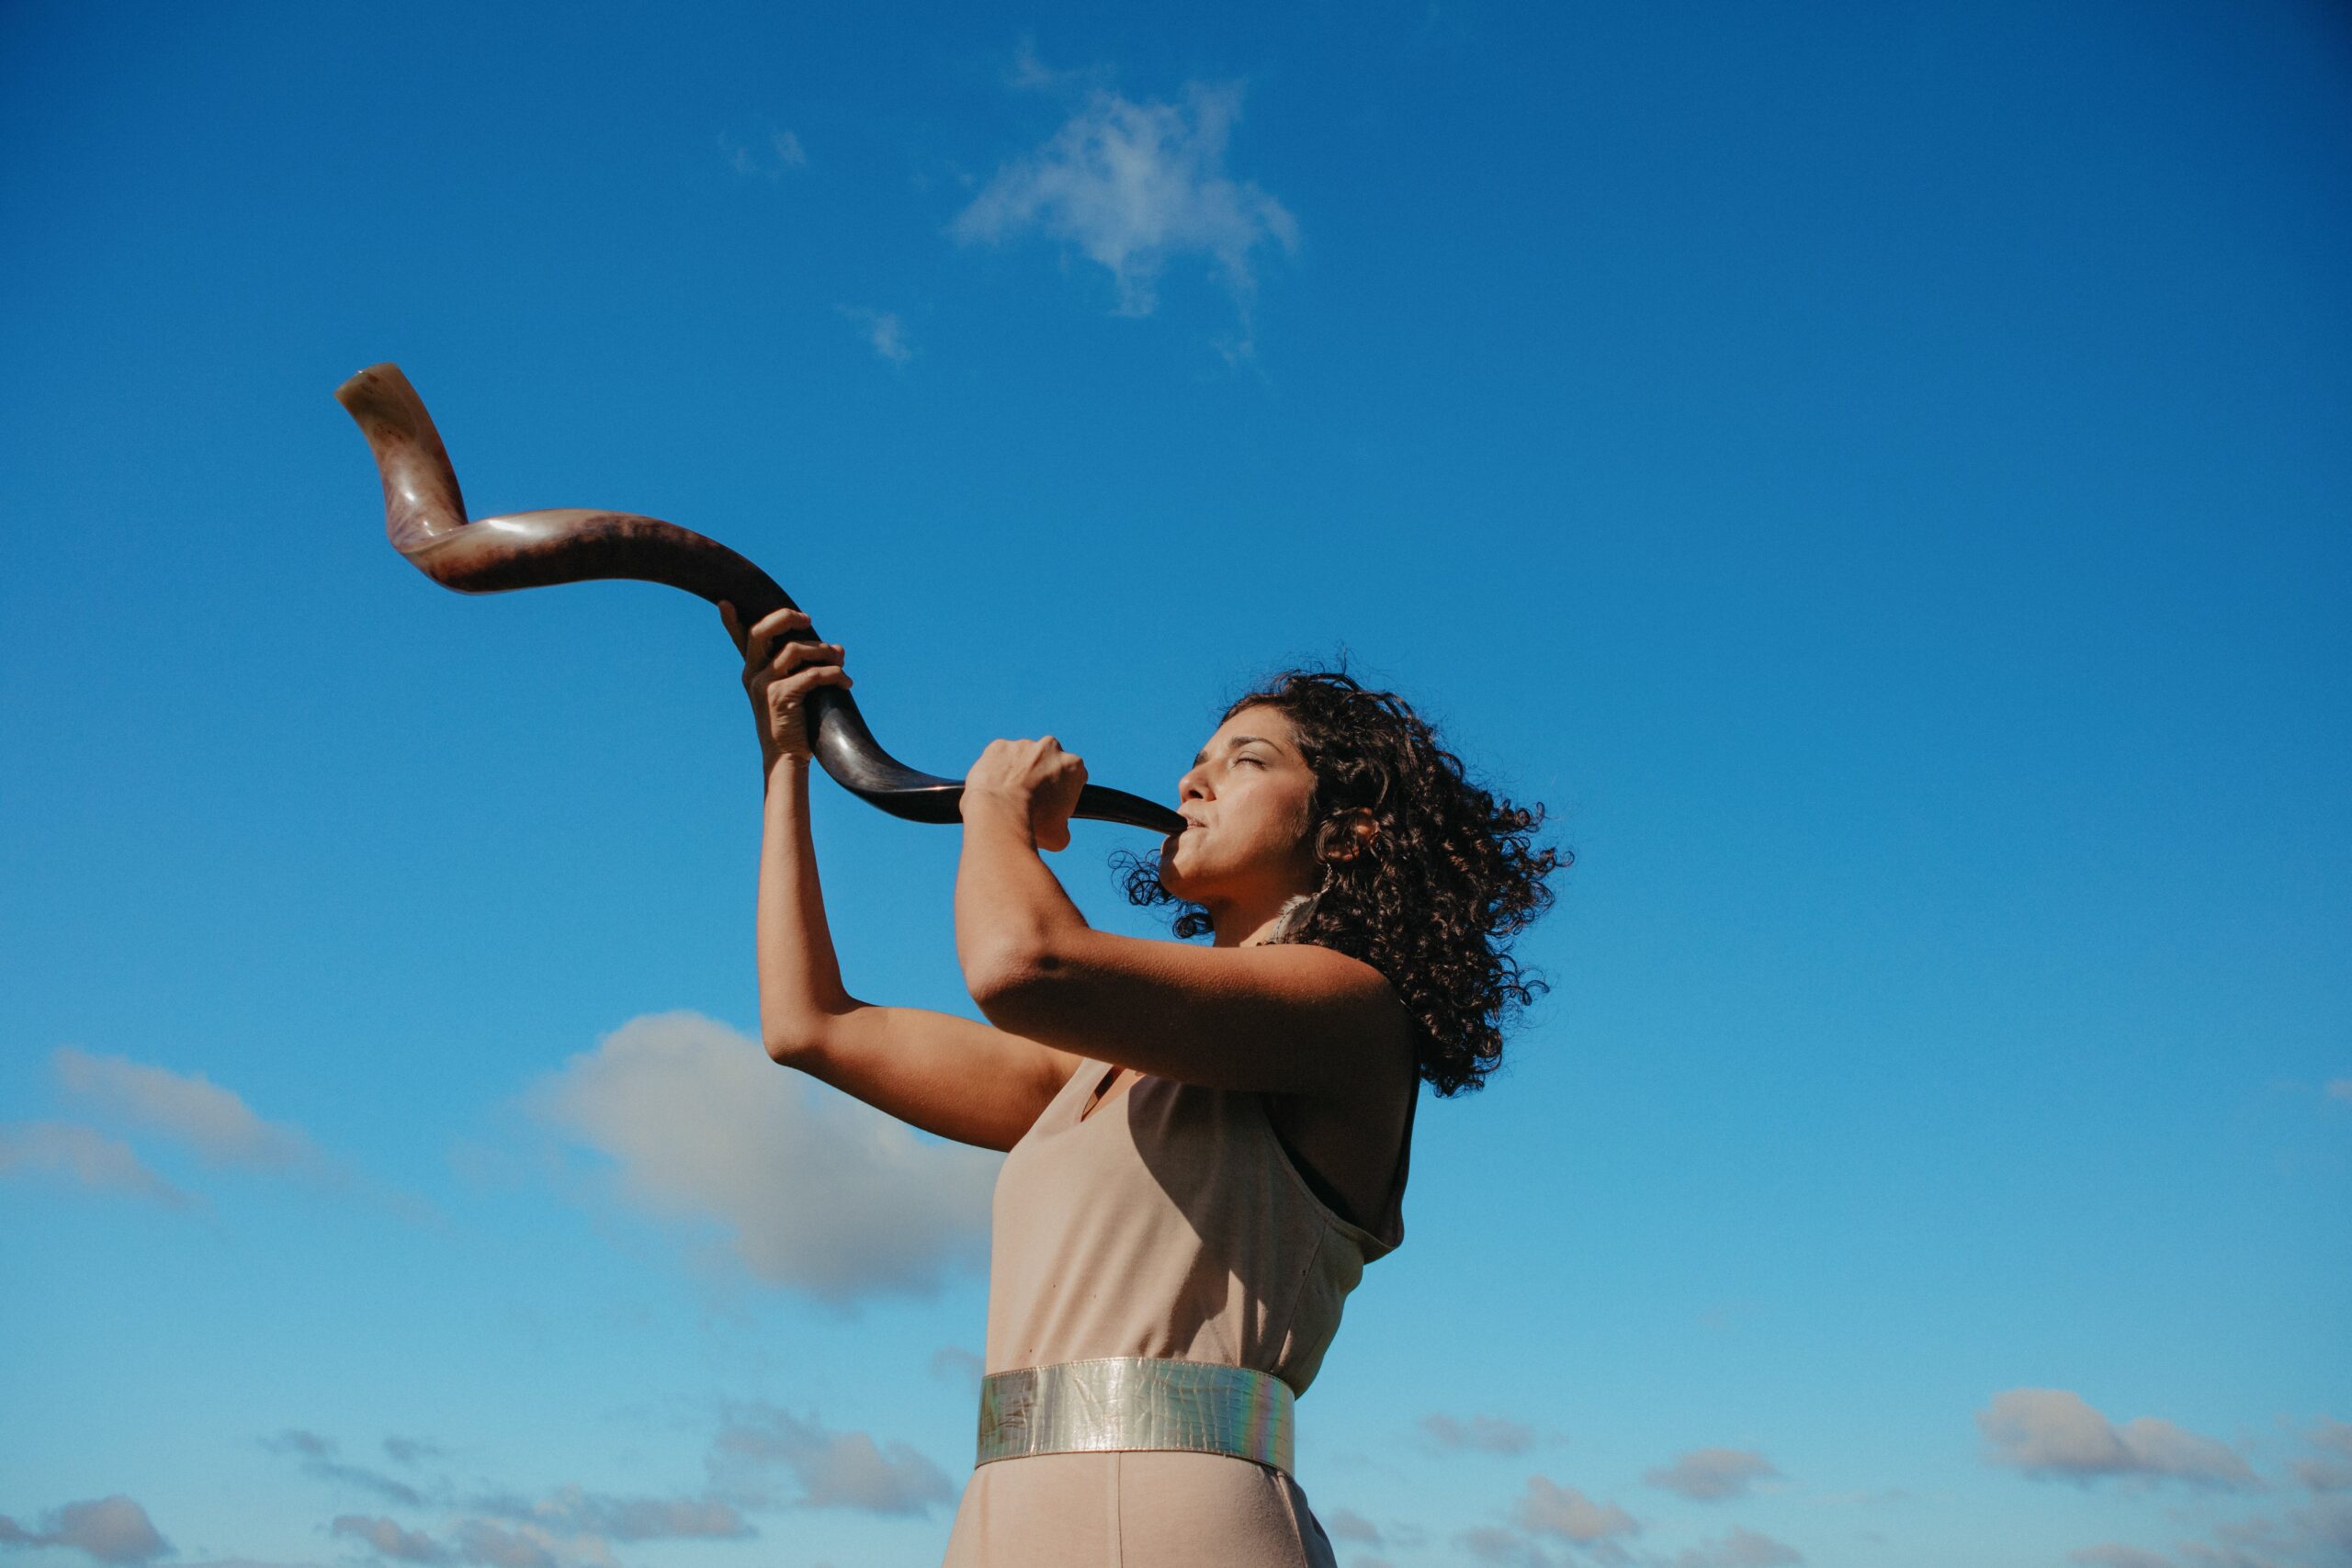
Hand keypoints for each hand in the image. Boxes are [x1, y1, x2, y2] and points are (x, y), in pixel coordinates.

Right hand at [720, 602, 851, 768]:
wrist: (787, 757)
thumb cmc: (796, 723)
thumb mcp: (797, 691)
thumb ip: (810, 667)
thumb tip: (838, 647)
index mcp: (753, 671)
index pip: (740, 641)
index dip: (731, 621)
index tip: (725, 603)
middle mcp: (753, 674)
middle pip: (762, 631)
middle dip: (787, 618)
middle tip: (808, 620)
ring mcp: (764, 685)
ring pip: (794, 649)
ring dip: (823, 651)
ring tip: (840, 661)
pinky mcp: (780, 697)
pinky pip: (812, 674)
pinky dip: (834, 674)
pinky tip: (845, 682)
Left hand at [964, 736, 1087, 852]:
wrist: (999, 815)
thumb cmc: (1033, 826)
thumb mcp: (1059, 836)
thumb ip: (1063, 826)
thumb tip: (1057, 831)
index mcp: (1072, 766)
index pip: (1074, 775)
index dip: (1064, 790)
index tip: (1053, 802)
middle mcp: (1050, 748)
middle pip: (1048, 761)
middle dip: (1041, 775)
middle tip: (1030, 799)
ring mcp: (1022, 745)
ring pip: (1021, 758)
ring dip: (1017, 772)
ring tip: (1007, 797)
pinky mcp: (998, 746)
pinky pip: (998, 758)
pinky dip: (995, 770)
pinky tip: (993, 789)